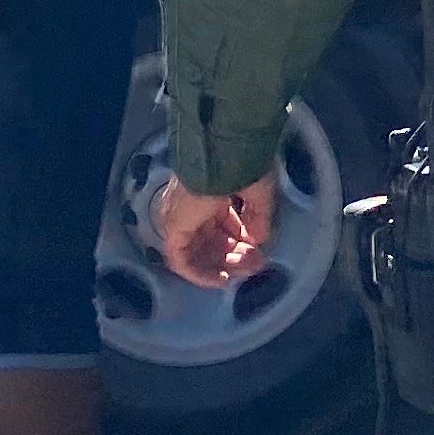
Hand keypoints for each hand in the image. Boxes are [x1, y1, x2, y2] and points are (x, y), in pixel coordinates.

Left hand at [155, 174, 274, 286]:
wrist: (225, 155)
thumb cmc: (243, 166)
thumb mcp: (259, 192)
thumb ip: (259, 217)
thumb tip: (259, 239)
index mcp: (210, 192)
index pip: (223, 223)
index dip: (242, 239)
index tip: (260, 249)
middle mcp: (191, 205)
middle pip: (211, 240)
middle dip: (235, 255)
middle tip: (255, 264)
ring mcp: (180, 218)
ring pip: (197, 252)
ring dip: (221, 266)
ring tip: (242, 273)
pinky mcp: (173, 229)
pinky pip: (181, 261)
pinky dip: (200, 274)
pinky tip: (221, 279)